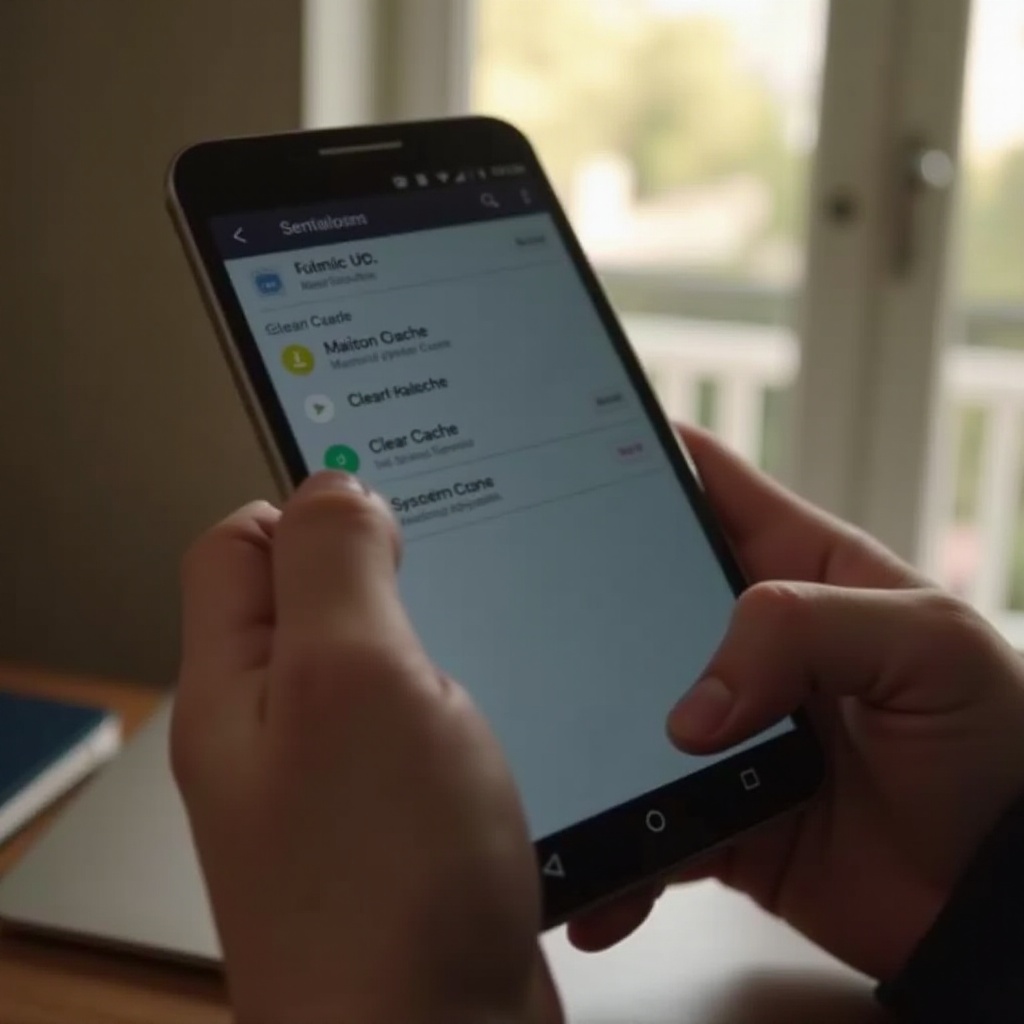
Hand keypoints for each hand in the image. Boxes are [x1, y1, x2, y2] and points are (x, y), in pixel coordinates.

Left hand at [173, 473, 560, 1023]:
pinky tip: (513, 710)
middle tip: (463, 563)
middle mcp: (281, 730)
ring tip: (496, 641)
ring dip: (444, 640)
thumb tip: (332, 487)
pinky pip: (432, 726)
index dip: (308, 500)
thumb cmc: (384, 887)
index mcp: (239, 686)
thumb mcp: (351, 678)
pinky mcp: (407, 817)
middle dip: (392, 567)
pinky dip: (473, 703)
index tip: (388, 494)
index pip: (240, 543)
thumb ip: (333, 563)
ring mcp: (343, 778)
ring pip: (388, 661)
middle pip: (319, 599)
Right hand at [572, 426, 1023, 981]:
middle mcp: (752, 645)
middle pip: (638, 600)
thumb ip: (804, 631)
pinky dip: (615, 858)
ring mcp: (728, 729)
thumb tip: (694, 707)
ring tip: (544, 761)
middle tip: (528, 612)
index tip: (569, 439)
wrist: (1000, 898)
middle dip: (582, 601)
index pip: (708, 487)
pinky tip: (596, 889)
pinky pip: (643, 826)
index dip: (642, 451)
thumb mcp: (926, 643)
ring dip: (583, 738)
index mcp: (800, 571)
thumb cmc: (999, 745)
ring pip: (623, 715)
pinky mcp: (716, 812)